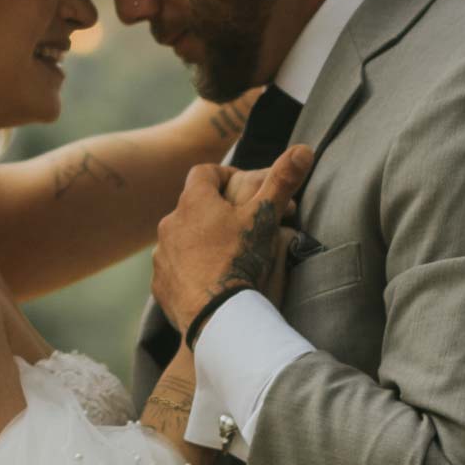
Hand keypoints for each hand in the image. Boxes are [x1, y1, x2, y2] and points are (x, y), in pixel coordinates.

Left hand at [152, 145, 313, 334]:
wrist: (215, 314)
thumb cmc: (240, 260)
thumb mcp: (265, 218)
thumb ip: (283, 182)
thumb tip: (304, 149)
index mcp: (193, 202)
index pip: (204, 172)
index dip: (223, 174)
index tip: (241, 187)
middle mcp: (170, 223)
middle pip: (192, 207)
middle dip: (213, 212)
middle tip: (239, 227)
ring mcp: (161, 255)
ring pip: (181, 238)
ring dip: (198, 241)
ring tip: (224, 257)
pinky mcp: (160, 283)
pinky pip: (173, 269)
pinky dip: (188, 271)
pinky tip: (209, 282)